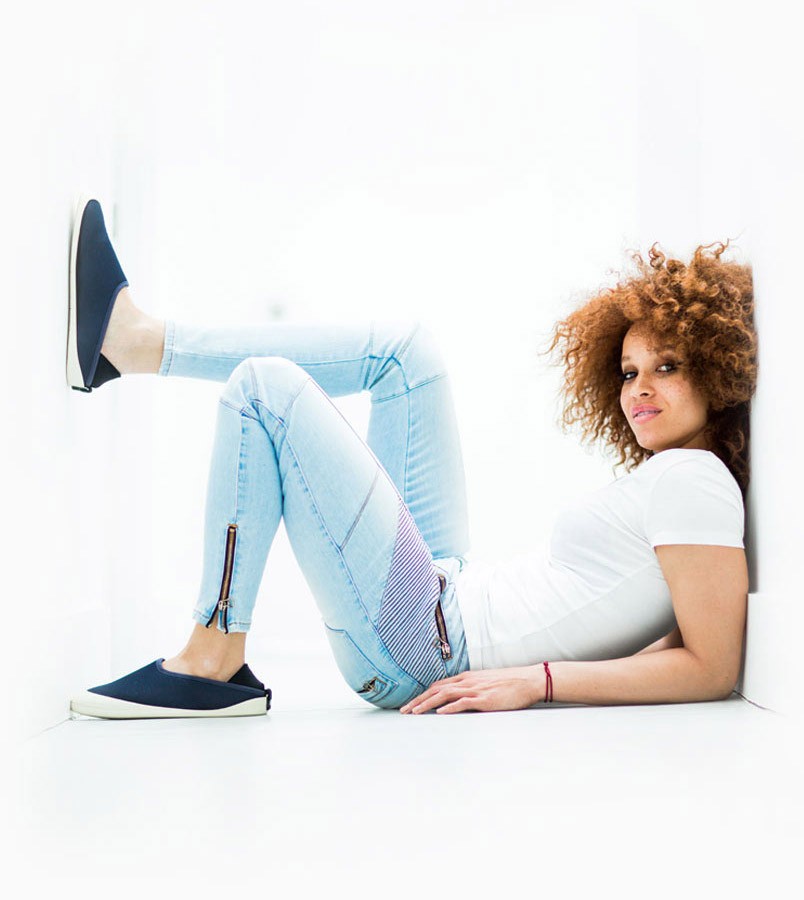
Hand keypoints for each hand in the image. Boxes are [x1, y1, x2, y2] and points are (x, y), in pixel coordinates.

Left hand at [399, 666, 543, 714]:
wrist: (528, 680)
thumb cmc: (508, 683)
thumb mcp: (485, 683)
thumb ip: (471, 688)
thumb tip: (458, 699)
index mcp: (467, 678)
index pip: (439, 685)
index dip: (423, 694)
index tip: (411, 703)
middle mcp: (467, 681)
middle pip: (437, 689)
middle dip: (419, 700)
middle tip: (404, 711)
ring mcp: (476, 689)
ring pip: (445, 695)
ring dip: (428, 704)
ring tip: (414, 712)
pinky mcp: (485, 699)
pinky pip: (464, 702)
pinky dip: (450, 707)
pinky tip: (440, 713)